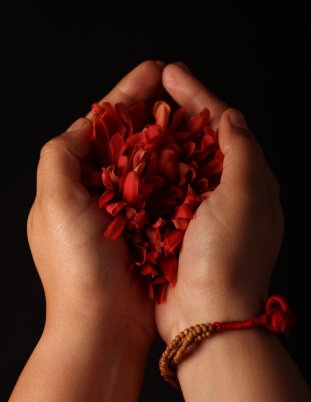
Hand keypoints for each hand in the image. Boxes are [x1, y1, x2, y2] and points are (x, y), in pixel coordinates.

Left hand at [27, 60, 164, 349]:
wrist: (103, 326)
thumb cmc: (77, 267)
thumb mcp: (54, 203)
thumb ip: (60, 156)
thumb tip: (85, 126)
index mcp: (70, 183)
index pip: (98, 127)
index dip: (125, 96)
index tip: (152, 73)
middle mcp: (95, 194)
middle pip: (124, 140)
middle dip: (147, 111)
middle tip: (174, 85)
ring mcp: (123, 213)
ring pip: (146, 163)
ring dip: (164, 137)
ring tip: (187, 112)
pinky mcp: (147, 230)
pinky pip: (162, 192)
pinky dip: (174, 172)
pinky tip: (191, 155)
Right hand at [156, 64, 282, 342]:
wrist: (207, 316)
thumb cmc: (229, 258)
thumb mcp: (245, 198)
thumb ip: (242, 152)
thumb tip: (231, 117)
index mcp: (249, 183)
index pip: (224, 126)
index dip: (197, 96)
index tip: (171, 74)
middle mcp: (227, 195)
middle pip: (200, 140)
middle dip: (178, 112)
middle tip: (152, 88)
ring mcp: (199, 213)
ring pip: (178, 164)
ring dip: (160, 139)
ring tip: (138, 116)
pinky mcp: (175, 231)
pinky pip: (160, 192)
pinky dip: (147, 173)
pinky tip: (131, 160)